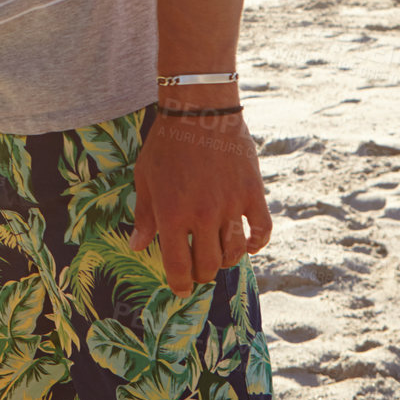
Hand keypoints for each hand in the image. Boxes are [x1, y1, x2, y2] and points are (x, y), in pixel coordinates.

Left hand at [129, 110, 271, 295]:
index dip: (180, 284)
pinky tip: (249, 246)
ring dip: (226, 261)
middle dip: (201, 274)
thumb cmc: (165, 145)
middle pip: (208, 264)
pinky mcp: (251, 193)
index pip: (178, 266)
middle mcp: (202, 215)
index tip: (181, 288)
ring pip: (234, 252)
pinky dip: (257, 244)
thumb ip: (144, 215)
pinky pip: (262, 230)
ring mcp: (229, 206)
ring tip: (219, 256)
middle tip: (198, 271)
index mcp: (172, 215)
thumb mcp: (145, 178)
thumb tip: (137, 246)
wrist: (199, 111)